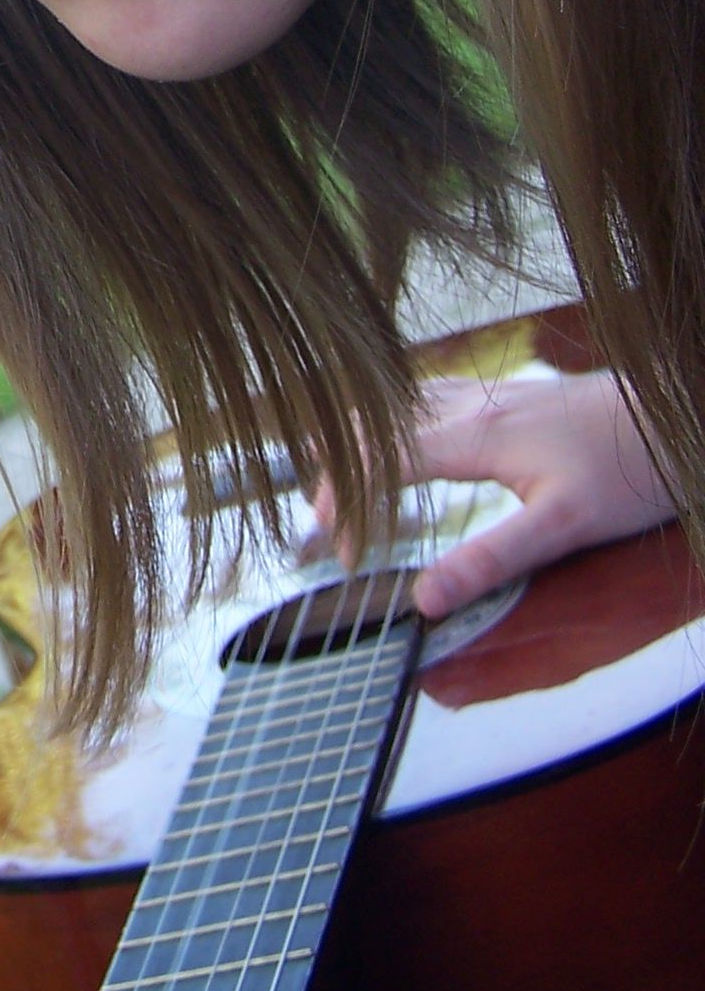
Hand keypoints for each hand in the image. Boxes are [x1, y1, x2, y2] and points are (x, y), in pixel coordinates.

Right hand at [313, 370, 675, 620]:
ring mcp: (484, 393)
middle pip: (374, 427)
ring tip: (335, 472)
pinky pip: (425, 394)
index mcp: (470, 438)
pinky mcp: (504, 391)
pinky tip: (402, 429)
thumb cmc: (625, 471)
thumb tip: (424, 598)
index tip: (336, 552)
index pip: (380, 466)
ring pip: (396, 405)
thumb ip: (490, 559)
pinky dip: (393, 417)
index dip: (345, 506)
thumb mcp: (561, 528)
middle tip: (321, 520)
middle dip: (336, 470)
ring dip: (360, 439)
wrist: (670, 412)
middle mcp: (467, 407)